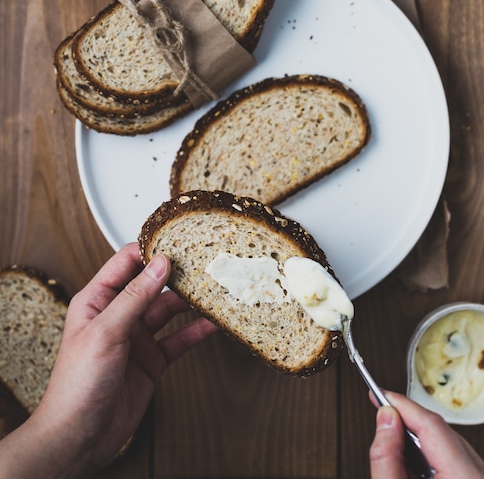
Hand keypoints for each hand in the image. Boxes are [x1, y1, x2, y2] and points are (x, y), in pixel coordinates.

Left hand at [0, 243, 216, 478]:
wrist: (80, 437)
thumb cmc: (77, 385)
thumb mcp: (105, 332)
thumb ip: (135, 296)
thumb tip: (160, 263)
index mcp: (97, 300)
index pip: (126, 262)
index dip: (150, 249)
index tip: (178, 240)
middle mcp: (118, 314)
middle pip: (152, 283)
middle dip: (176, 273)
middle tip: (203, 261)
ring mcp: (137, 336)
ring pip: (168, 309)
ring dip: (190, 301)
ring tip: (213, 288)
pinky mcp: (152, 359)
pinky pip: (178, 338)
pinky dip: (196, 330)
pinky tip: (213, 323)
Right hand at [370, 391, 483, 478]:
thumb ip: (387, 456)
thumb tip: (385, 416)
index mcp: (466, 478)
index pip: (431, 424)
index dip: (402, 404)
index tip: (378, 393)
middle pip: (440, 432)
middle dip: (408, 423)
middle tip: (381, 419)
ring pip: (448, 443)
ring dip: (420, 440)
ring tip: (396, 449)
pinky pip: (457, 457)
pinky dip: (433, 455)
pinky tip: (416, 465)